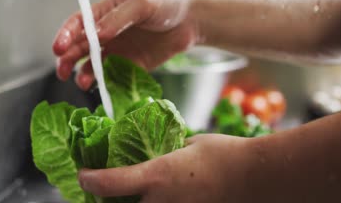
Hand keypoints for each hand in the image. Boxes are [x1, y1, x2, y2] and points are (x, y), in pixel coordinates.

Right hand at [53, 0, 199, 89]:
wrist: (194, 18)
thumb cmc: (169, 0)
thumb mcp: (143, 3)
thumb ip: (119, 18)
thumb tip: (97, 34)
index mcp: (106, 11)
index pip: (78, 23)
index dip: (66, 35)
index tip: (58, 48)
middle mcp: (109, 32)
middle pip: (81, 47)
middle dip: (68, 59)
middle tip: (63, 71)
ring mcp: (121, 49)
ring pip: (95, 64)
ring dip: (85, 73)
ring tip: (84, 83)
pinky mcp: (133, 65)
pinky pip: (115, 76)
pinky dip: (107, 84)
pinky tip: (104, 89)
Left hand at [77, 134, 250, 202]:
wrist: (256, 178)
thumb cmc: (225, 155)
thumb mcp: (189, 143)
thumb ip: (167, 149)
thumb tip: (157, 148)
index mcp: (157, 176)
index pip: (109, 183)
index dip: (89, 180)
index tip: (83, 176)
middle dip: (105, 202)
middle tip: (103, 191)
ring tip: (131, 195)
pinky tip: (157, 198)